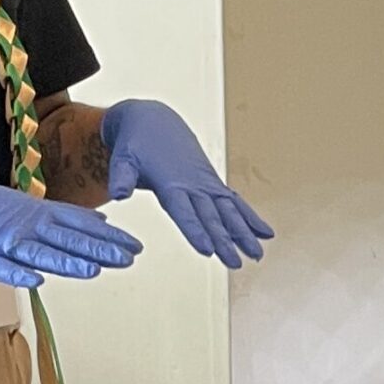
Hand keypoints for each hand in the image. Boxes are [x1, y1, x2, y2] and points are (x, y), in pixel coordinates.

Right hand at [0, 171, 141, 288]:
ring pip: (39, 252)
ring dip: (66, 262)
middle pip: (67, 238)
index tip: (135, 247)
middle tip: (130, 258)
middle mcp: (23, 223)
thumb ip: (58, 217)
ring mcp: (0, 240)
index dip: (106, 236)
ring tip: (93, 271)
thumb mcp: (20, 207)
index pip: (78, 223)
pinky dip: (16, 272)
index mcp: (34, 212)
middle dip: (99, 249)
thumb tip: (97, 219)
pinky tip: (35, 280)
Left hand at [98, 100, 273, 267]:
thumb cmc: (135, 142)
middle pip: (212, 216)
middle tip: (237, 263)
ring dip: (244, 233)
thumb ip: (121, 177)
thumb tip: (119, 194)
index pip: (185, 211)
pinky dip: (250, 217)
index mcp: (171, 182)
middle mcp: (193, 184)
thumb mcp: (123, 158)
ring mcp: (206, 184)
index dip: (196, 230)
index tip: (208, 249)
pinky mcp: (212, 183)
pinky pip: (235, 201)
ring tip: (257, 254)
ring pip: (229, 211)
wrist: (154, 120)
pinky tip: (265, 233)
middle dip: (226, 240)